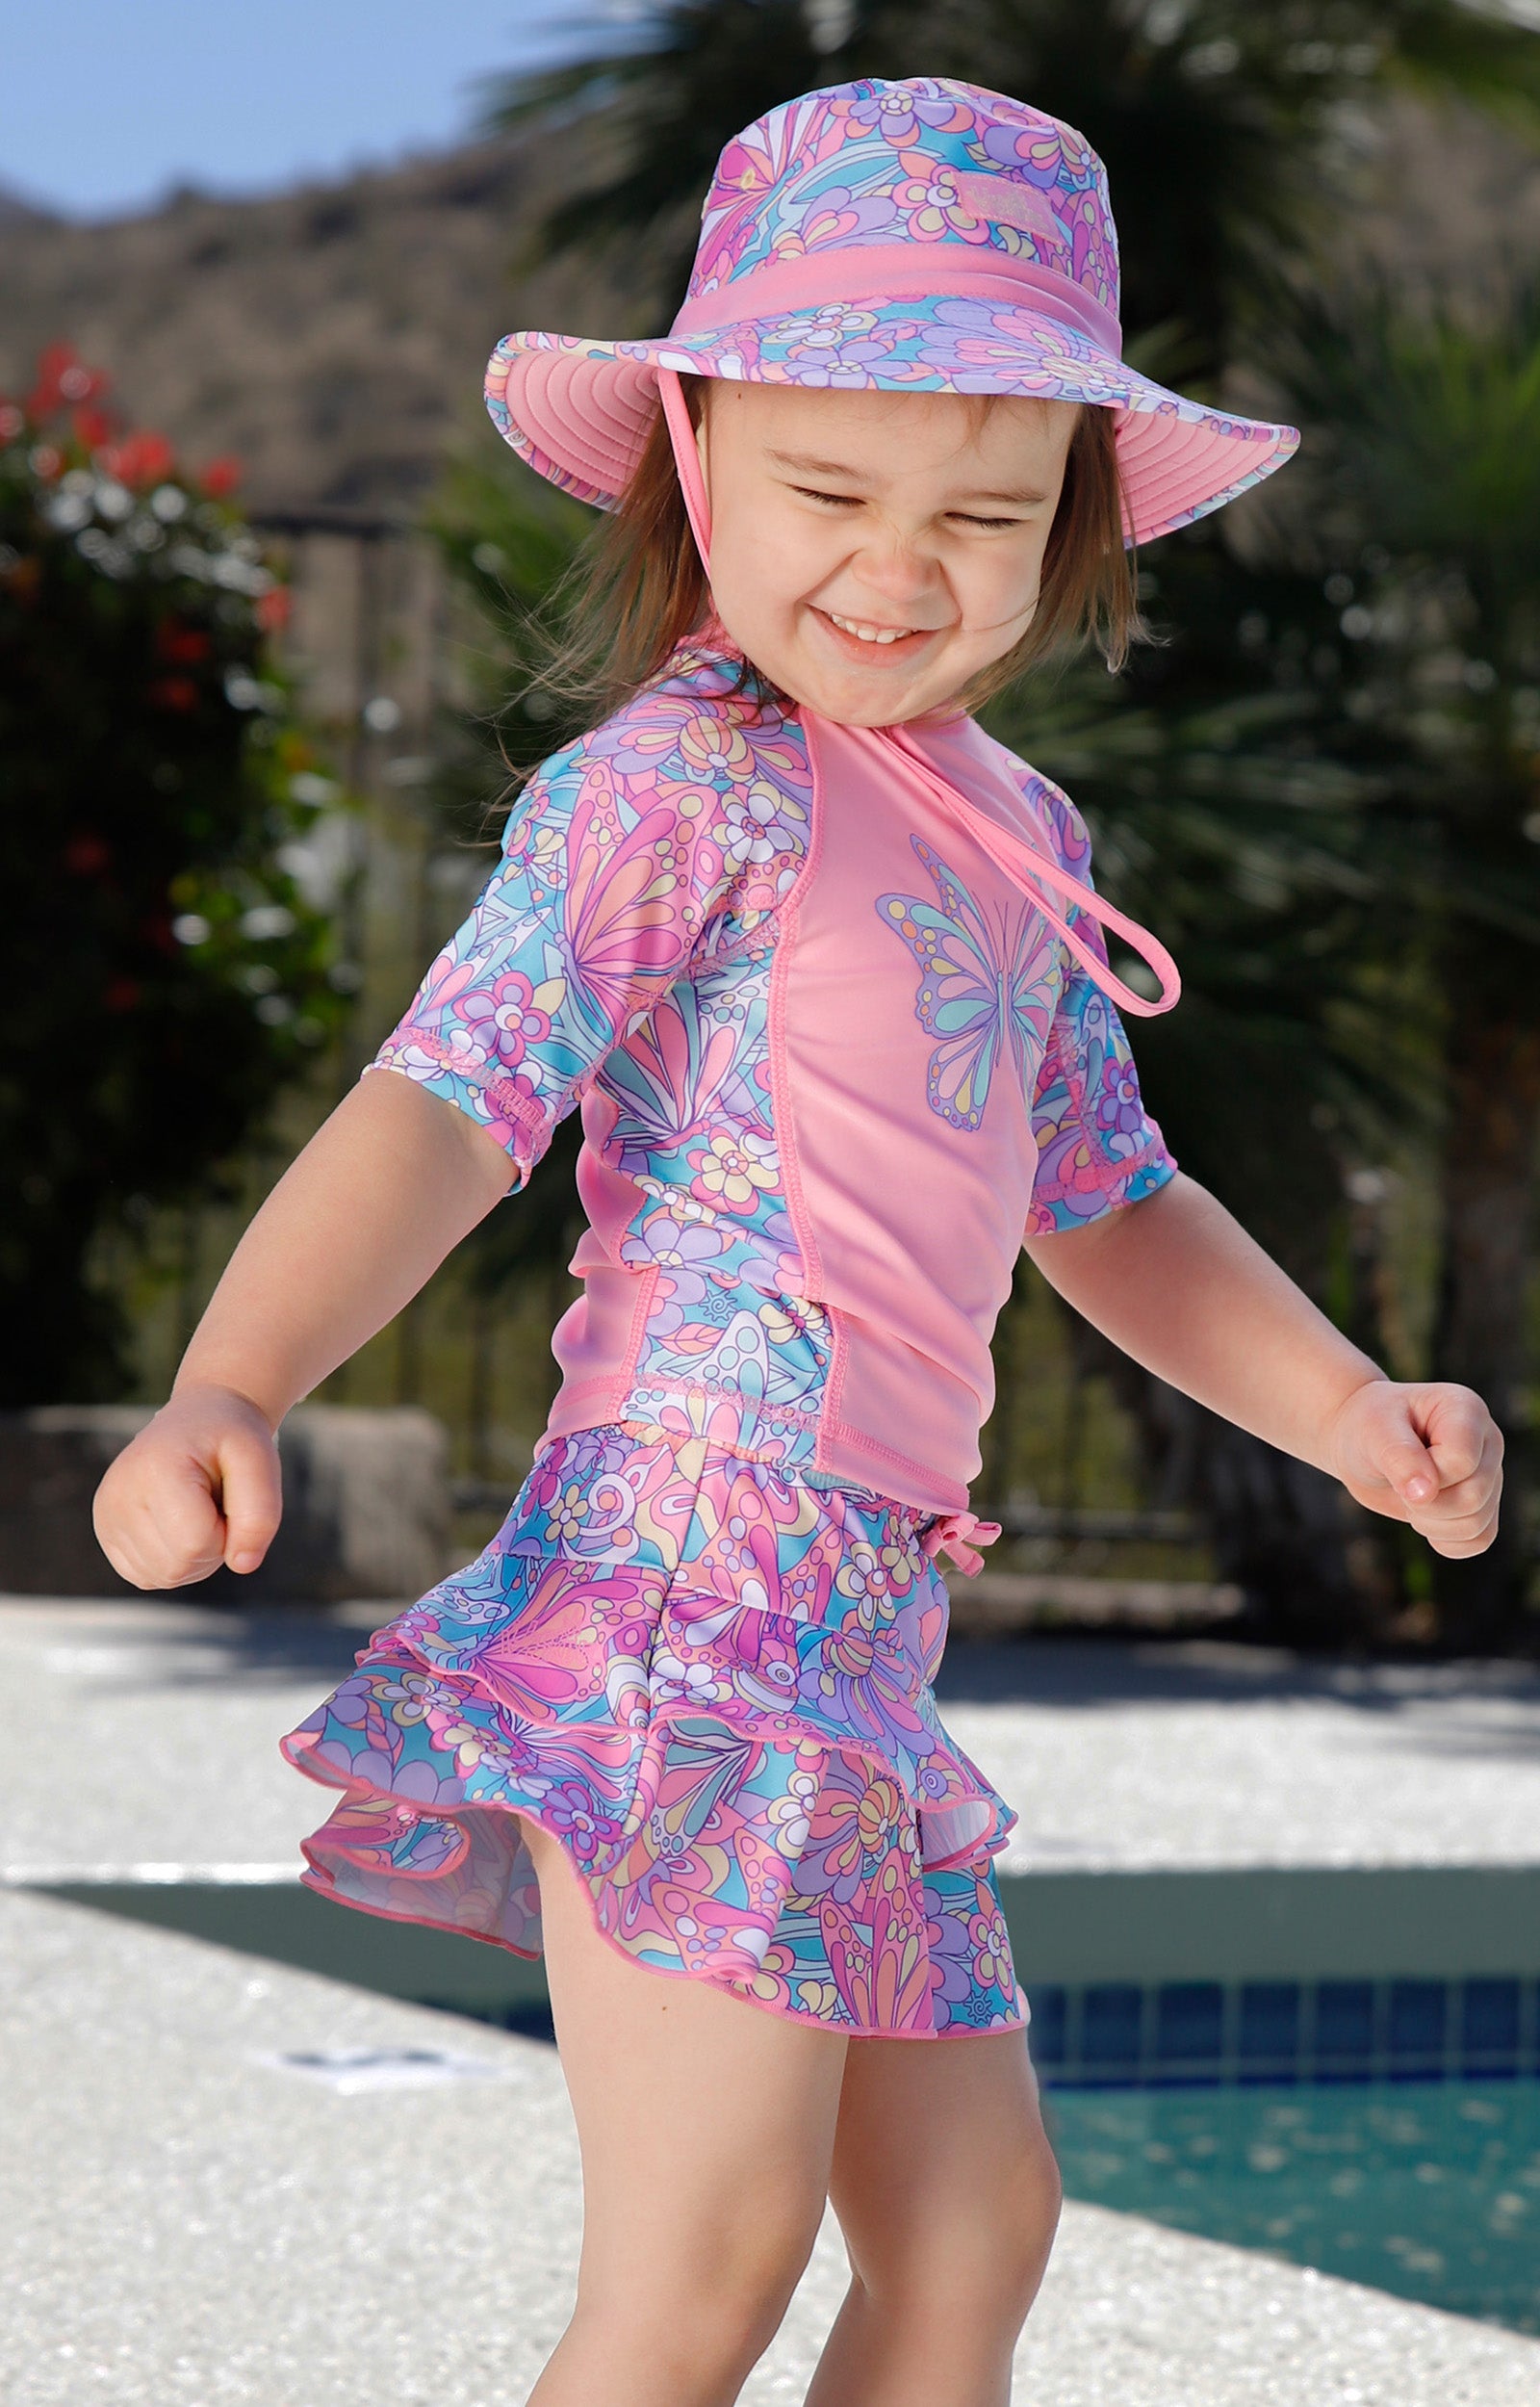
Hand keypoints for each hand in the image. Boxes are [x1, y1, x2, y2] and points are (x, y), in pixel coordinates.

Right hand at [92, 1384, 281, 1588]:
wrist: (200, 1417)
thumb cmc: (231, 1440)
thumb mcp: (261, 1462)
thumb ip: (261, 1515)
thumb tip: (243, 1566)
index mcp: (153, 1470)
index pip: (195, 1543)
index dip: (228, 1533)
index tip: (230, 1497)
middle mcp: (117, 1494)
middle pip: (176, 1566)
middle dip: (212, 1547)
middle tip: (216, 1504)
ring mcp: (105, 1516)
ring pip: (162, 1577)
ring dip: (195, 1557)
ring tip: (199, 1511)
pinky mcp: (105, 1532)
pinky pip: (148, 1577)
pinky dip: (175, 1562)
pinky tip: (180, 1525)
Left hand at [1325, 1379, 1501, 1557]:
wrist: (1361, 1442)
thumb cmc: (1368, 1428)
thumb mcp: (1374, 1433)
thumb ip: (1399, 1458)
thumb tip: (1425, 1494)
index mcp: (1466, 1410)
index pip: (1462, 1462)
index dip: (1425, 1476)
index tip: (1396, 1462)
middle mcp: (1487, 1441)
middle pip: (1473, 1496)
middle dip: (1425, 1504)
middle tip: (1399, 1485)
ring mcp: (1489, 1474)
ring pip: (1478, 1524)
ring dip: (1432, 1524)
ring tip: (1409, 1498)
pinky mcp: (1483, 1503)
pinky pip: (1480, 1540)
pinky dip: (1447, 1542)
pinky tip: (1424, 1520)